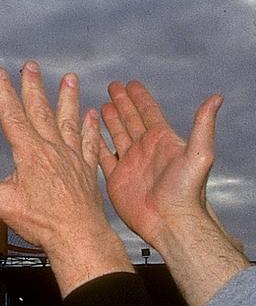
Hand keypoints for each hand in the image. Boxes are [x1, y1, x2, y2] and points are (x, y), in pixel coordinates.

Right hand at [0, 62, 130, 295]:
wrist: (79, 236)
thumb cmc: (42, 222)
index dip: (4, 93)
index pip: (13, 116)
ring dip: (68, 99)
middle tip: (31, 66)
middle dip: (34, 88)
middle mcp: (52, 150)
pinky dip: (90, 127)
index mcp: (30, 153)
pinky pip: (89, 142)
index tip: (0, 73)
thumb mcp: (1, 204)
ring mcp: (72, 157)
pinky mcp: (86, 169)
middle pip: (41, 112)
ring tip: (70, 79)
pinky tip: (93, 114)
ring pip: (68, 121)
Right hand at [100, 80, 221, 250]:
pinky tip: (91, 133)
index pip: (149, 112)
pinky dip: (96, 143)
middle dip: (122, 102)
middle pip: (130, 119)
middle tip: (113, 87)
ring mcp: (130, 163)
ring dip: (110, 119)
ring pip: (117, 134)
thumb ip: (203, 125)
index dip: (139, 97)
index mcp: (162, 140)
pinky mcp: (117, 178)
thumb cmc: (186, 192)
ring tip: (101, 105)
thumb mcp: (199, 154)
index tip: (131, 84)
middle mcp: (145, 149)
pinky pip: (103, 156)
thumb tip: (215, 99)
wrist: (169, 221)